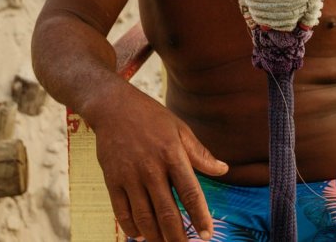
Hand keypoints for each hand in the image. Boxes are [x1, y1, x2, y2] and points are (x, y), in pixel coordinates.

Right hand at [90, 84, 227, 241]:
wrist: (113, 107)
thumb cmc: (151, 117)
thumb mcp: (180, 129)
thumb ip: (200, 154)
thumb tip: (223, 170)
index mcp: (172, 154)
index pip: (190, 193)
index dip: (200, 217)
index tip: (207, 234)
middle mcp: (150, 167)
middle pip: (166, 211)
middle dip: (178, 236)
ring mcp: (129, 175)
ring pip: (144, 216)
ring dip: (156, 236)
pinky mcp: (112, 180)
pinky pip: (122, 211)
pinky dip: (132, 227)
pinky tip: (142, 234)